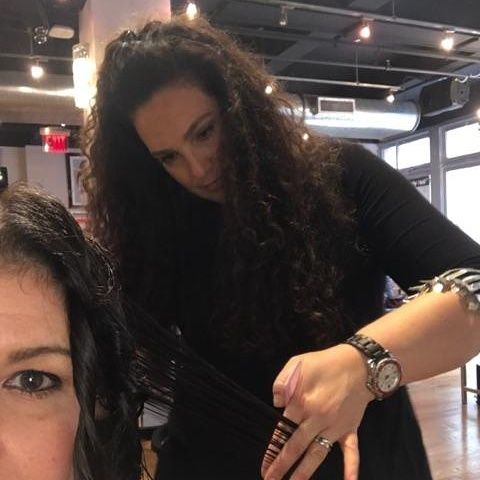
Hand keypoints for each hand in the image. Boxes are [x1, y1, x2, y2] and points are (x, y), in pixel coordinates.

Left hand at [261, 344, 373, 479]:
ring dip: (305, 472)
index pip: (283, 430)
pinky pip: (352, 452)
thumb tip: (277, 403)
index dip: (272, 447)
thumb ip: (283, 381)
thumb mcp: (298, 362)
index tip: (264, 463)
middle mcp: (318, 418)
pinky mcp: (350, 428)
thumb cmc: (325, 363)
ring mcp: (335, 426)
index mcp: (303, 403)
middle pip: (296, 447)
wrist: (358, 364)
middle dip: (282, 465)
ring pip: (317, 454)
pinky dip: (351, 468)